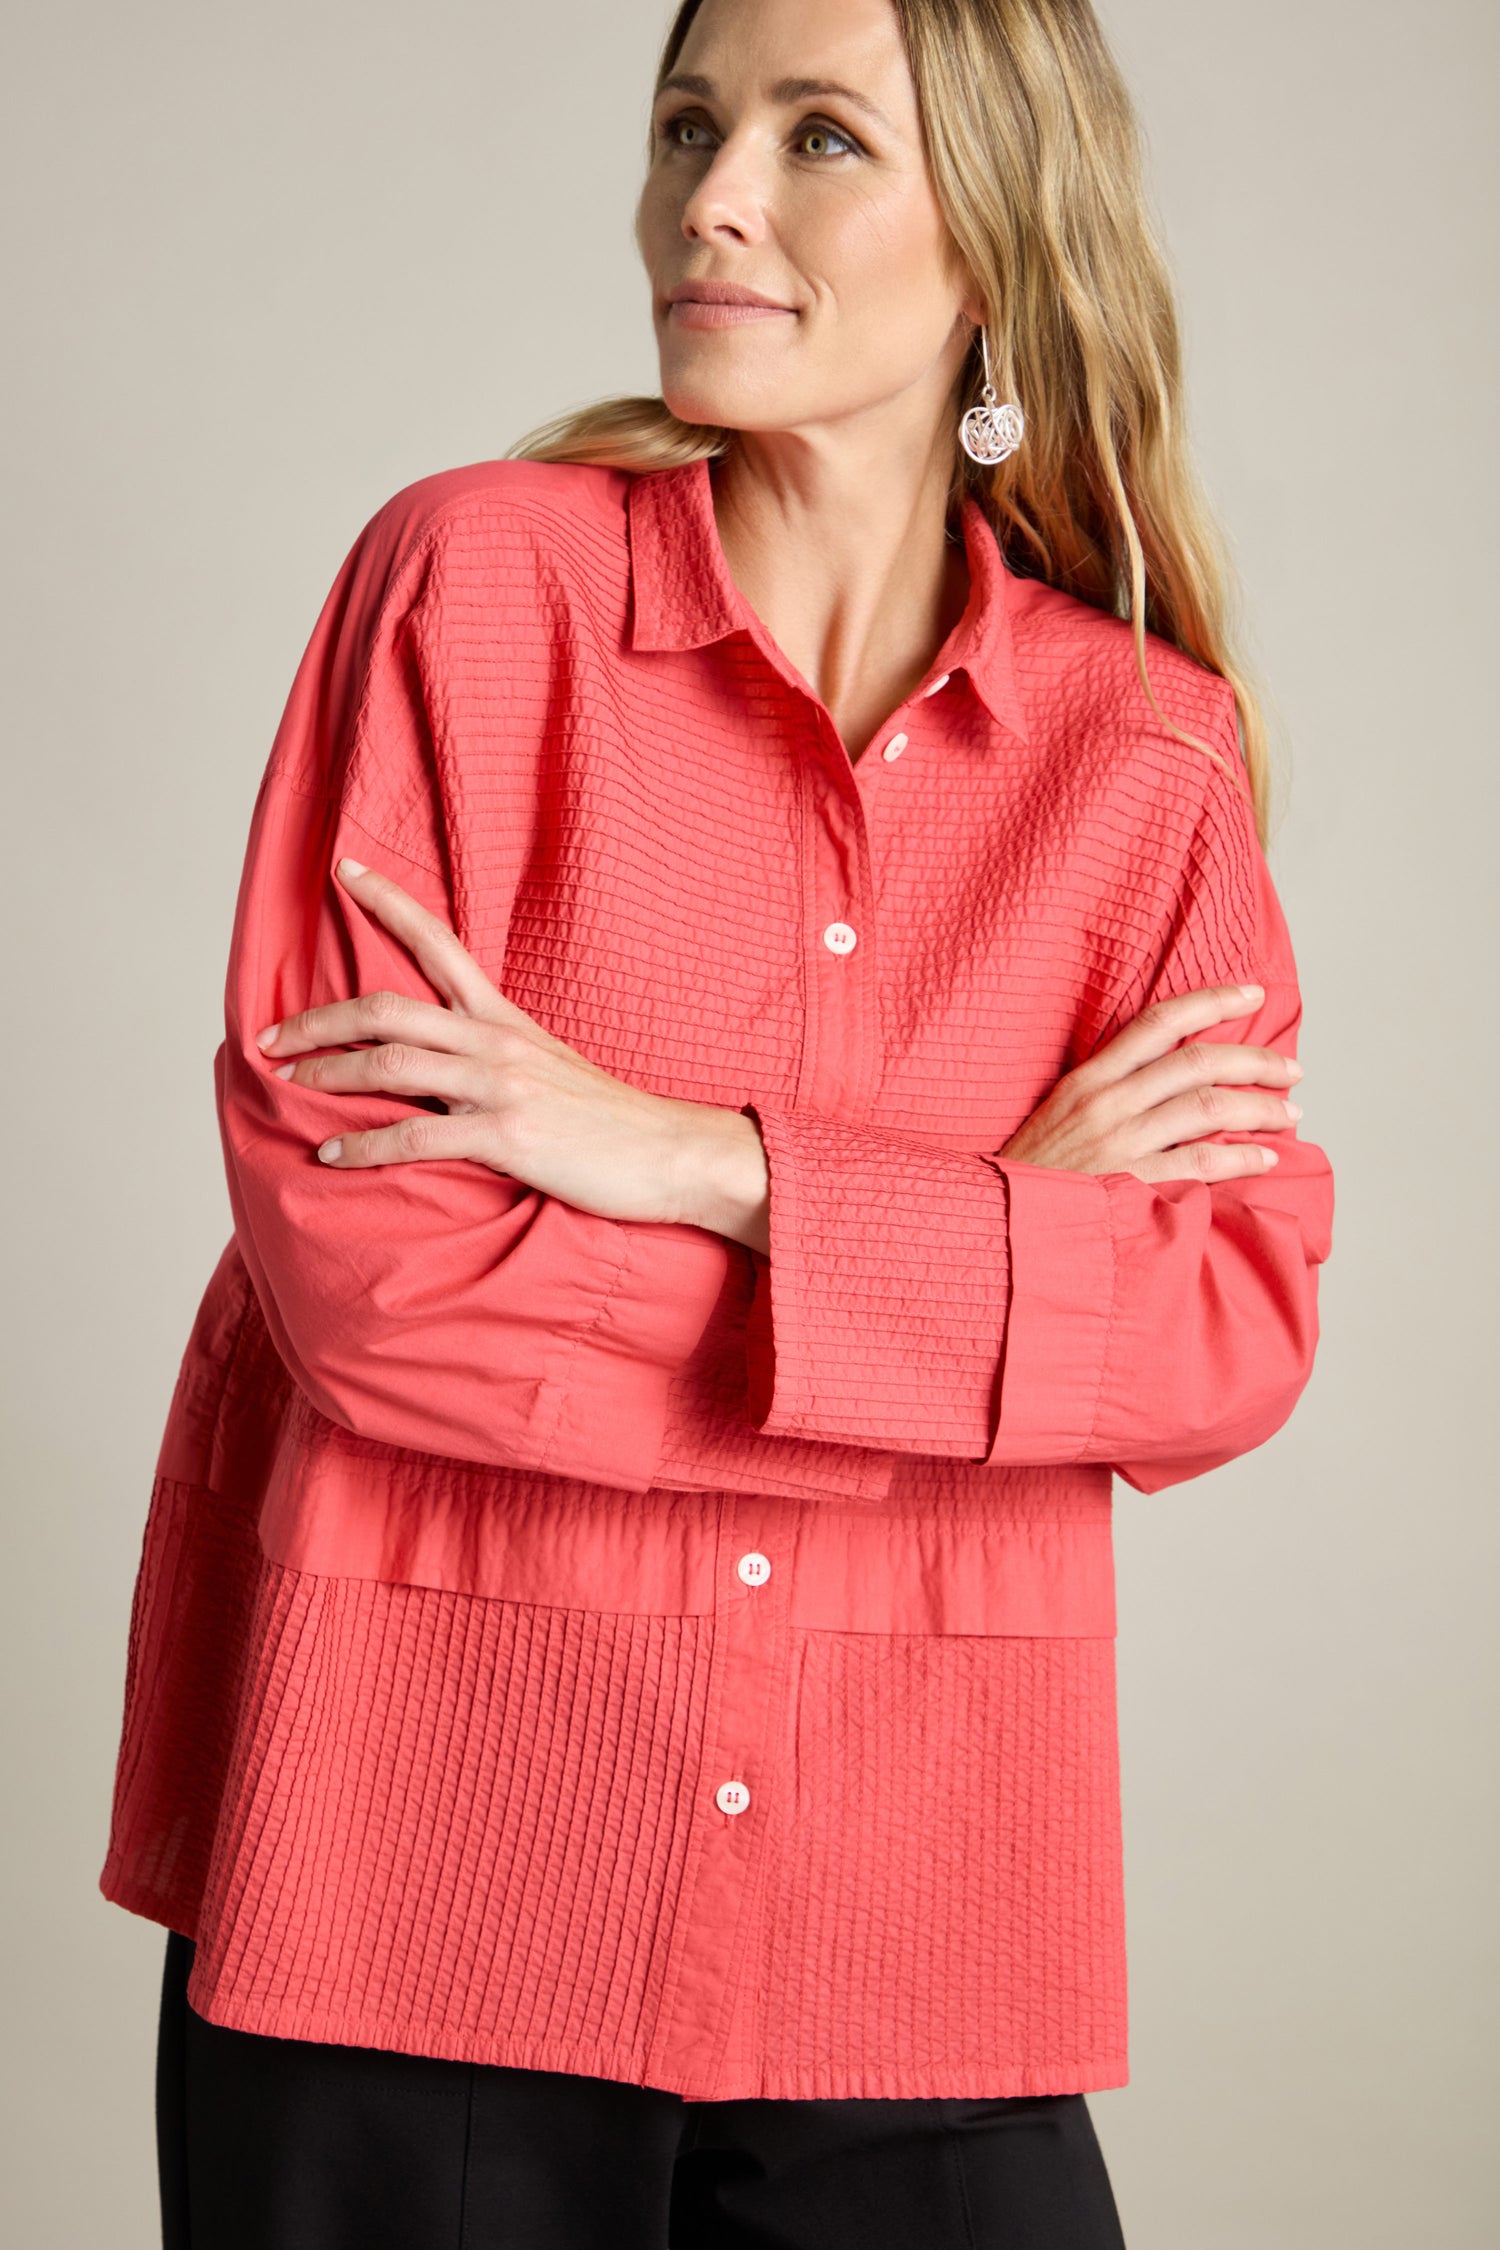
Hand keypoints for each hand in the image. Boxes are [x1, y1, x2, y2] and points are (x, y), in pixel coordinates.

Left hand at [253, 857, 771, 1252]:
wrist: (672, 1152)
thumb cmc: (611, 1120)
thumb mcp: (551, 1068)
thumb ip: (496, 1056)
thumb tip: (443, 1065)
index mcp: (504, 1019)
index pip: (439, 942)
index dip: (389, 901)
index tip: (345, 869)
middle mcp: (494, 1041)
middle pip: (386, 1009)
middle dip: (316, 1020)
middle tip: (268, 1036)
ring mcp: (499, 1086)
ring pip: (389, 1065)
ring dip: (326, 1075)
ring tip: (288, 1086)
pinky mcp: (505, 1135)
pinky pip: (414, 1137)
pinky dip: (363, 1146)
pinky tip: (331, 1156)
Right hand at [998, 984, 1301, 1182]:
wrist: (998, 1219)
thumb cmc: (1034, 1171)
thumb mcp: (1059, 1113)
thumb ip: (1108, 1089)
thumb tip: (1171, 1077)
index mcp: (1088, 1078)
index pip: (1158, 1023)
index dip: (1211, 1001)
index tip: (1253, 995)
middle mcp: (1107, 1103)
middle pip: (1198, 1063)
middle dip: (1255, 1062)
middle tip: (1290, 1071)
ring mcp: (1120, 1143)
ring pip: (1208, 1108)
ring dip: (1260, 1108)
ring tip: (1289, 1113)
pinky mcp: (1132, 1185)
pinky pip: (1202, 1163)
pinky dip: (1242, 1158)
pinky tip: (1265, 1158)